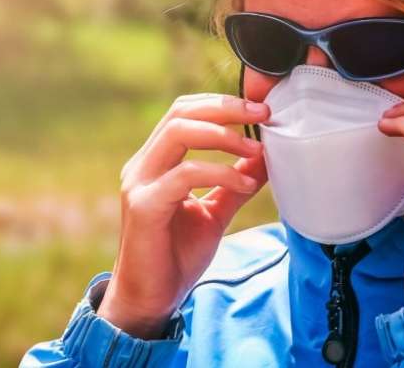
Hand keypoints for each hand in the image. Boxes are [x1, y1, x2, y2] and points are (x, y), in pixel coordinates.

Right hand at [96, 94, 269, 338]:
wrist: (150, 299)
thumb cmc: (176, 256)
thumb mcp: (213, 213)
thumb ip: (233, 184)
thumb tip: (264, 159)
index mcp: (155, 161)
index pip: (183, 112)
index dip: (221, 104)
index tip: (260, 110)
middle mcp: (143, 165)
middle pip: (180, 113)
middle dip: (225, 109)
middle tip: (263, 116)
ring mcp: (139, 183)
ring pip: (178, 134)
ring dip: (224, 136)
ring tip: (257, 150)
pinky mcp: (144, 206)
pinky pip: (183, 176)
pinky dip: (219, 173)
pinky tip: (245, 186)